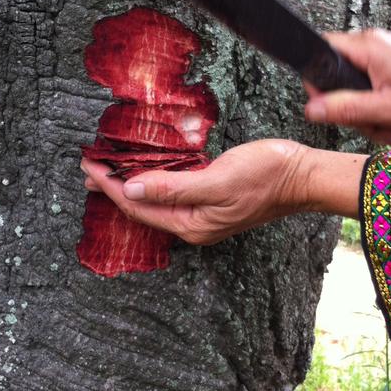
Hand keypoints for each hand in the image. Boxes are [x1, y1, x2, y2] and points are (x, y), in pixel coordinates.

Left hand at [81, 140, 363, 245]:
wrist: (302, 176)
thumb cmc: (266, 176)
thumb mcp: (217, 180)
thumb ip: (173, 187)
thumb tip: (131, 189)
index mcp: (191, 224)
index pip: (137, 205)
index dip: (110, 185)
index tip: (89, 165)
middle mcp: (193, 225)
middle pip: (142, 207)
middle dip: (112, 187)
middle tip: (87, 168)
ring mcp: (203, 214)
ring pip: (156, 200)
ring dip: (130, 184)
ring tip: (106, 171)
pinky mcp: (211, 200)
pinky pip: (172, 193)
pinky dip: (153, 181)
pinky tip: (145, 172)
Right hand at [304, 29, 390, 142]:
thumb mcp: (388, 111)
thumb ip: (346, 109)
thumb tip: (311, 109)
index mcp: (369, 47)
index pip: (322, 51)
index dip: (318, 82)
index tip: (329, 107)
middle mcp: (375, 44)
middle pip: (339, 76)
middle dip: (353, 109)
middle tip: (376, 128)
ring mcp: (386, 55)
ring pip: (357, 87)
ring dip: (371, 114)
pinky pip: (374, 88)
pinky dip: (382, 109)